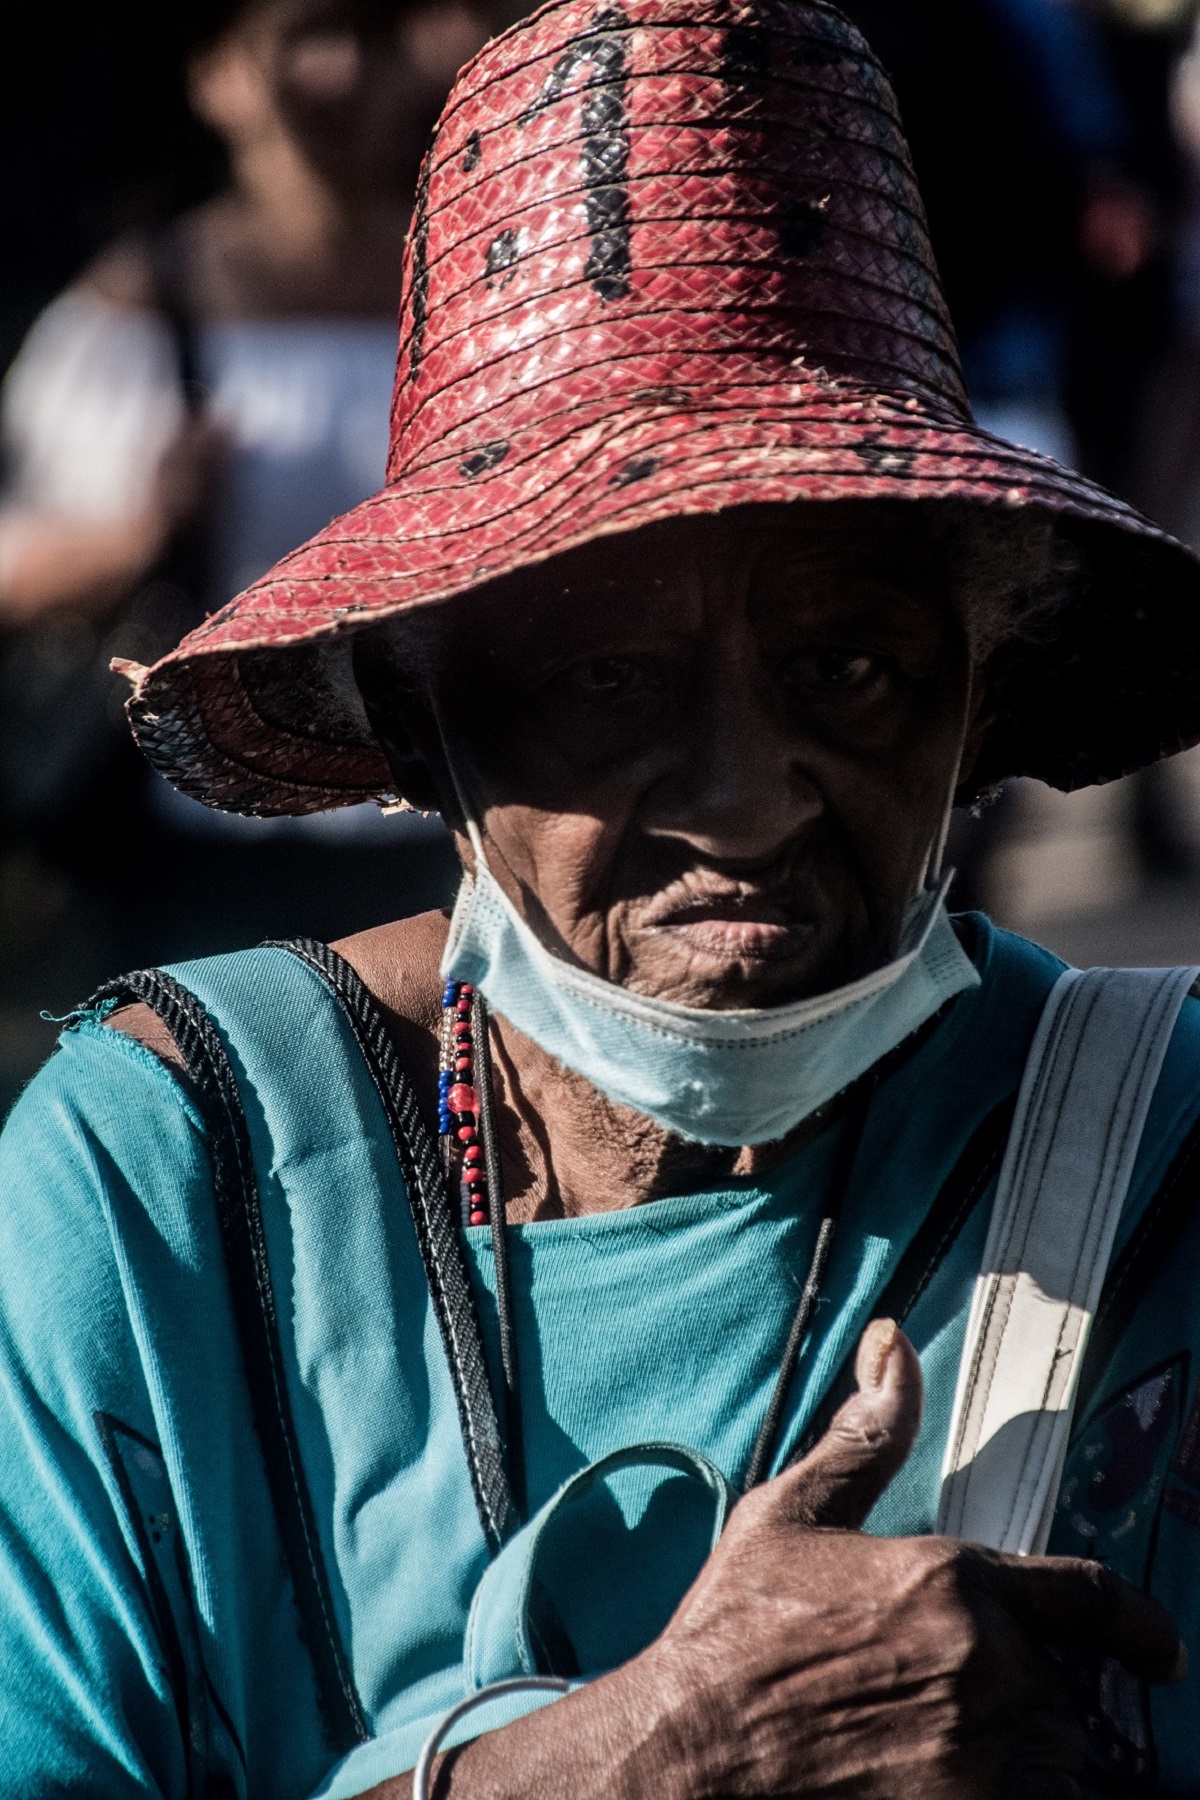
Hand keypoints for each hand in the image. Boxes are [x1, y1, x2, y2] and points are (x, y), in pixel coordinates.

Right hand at [388, 1320, 1181, 1799]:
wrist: (687, 1757)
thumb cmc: (730, 1639)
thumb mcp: (788, 1518)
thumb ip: (864, 1438)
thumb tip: (893, 1344)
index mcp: (950, 1581)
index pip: (1086, 1597)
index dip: (1135, 1626)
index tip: (1158, 1650)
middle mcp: (985, 1666)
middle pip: (1057, 1688)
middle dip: (1016, 1693)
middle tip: (939, 1705)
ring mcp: (985, 1756)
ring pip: (1049, 1758)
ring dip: (1010, 1756)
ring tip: (923, 1750)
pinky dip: (998, 1794)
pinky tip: (925, 1783)